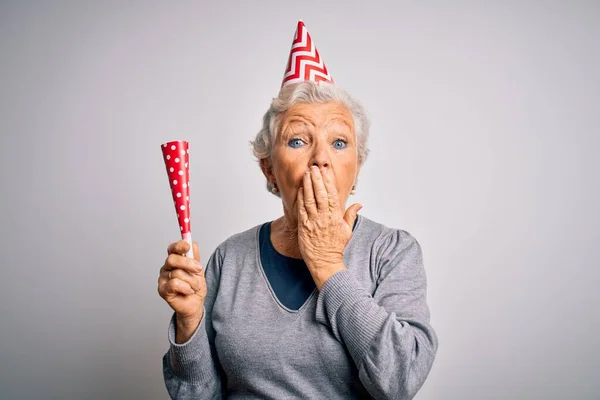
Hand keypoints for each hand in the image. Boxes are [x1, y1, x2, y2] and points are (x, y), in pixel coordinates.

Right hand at [158, 240, 206, 341]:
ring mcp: (163, 279)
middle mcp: (166, 268)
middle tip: (199, 269)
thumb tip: (194, 243)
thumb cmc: (194, 288)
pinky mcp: (162, 290)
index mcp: (174, 261)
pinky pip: (175, 284)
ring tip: (194, 287)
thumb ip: (195, 257)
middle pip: (172, 259)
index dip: (178, 245)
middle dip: (188, 263)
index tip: (187, 246)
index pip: (172, 249)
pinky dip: (186, 288)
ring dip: (191, 281)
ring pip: (177, 273)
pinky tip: (188, 291)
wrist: (195, 305)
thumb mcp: (198, 271)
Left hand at [297, 165, 361, 289]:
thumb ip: (351, 215)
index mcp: (336, 217)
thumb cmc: (335, 247)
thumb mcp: (347, 230)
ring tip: (306, 174)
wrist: (325, 262)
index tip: (325, 171)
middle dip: (317, 179)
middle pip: (321, 194)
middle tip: (314, 168)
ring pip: (310, 199)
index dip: (328, 182)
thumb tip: (359, 204)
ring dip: (307, 185)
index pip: (332, 195)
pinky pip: (302, 209)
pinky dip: (300, 198)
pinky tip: (300, 189)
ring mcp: (314, 221)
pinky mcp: (304, 226)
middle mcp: (325, 217)